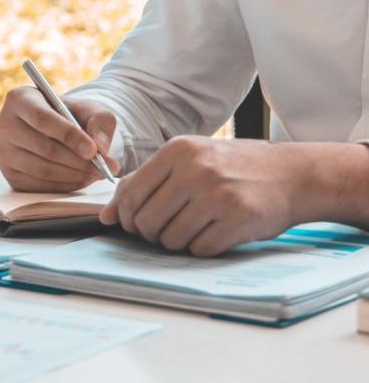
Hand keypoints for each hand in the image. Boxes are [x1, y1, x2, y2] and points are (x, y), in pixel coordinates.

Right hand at [0, 87, 119, 191]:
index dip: (69, 136)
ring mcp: (2, 152)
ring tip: (96, 174)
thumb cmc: (71, 115)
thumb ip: (100, 122)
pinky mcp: (8, 174)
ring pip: (42, 170)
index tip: (94, 151)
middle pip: (43, 148)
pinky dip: (64, 186)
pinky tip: (81, 179)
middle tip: (103, 168)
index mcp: (19, 99)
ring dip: (74, 175)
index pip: (43, 118)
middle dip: (78, 161)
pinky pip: (38, 186)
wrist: (55, 130)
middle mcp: (3, 124)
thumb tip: (101, 147)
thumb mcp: (90, 109)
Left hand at [98, 136, 360, 256]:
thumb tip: (105, 217)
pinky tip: (214, 233)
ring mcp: (217, 193)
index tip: (136, 223)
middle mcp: (195, 169)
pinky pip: (199, 249)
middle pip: (147, 221)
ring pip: (170, 239)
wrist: (294, 174)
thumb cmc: (234, 168)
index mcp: (178, 150)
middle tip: (168, 229)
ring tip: (195, 227)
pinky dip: (202, 248)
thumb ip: (144, 183)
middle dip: (151, 233)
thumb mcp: (189, 160)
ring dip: (177, 242)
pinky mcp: (237, 218)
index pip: (130, 195)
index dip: (127, 217)